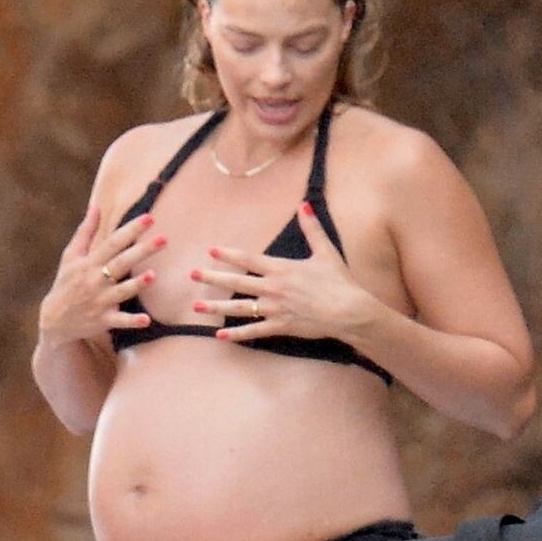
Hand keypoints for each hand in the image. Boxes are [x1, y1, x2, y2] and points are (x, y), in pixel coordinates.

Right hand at [37, 206, 166, 345]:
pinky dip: (132, 321)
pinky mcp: (104, 320)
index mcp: (89, 263)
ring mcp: (100, 301)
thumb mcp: (70, 257)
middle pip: (121, 263)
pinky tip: (146, 320)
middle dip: (142, 250)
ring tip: (153, 275)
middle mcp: (95, 280)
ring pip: (121, 291)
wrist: (54, 321)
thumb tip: (95, 206)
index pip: (113, 242)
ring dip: (136, 284)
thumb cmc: (66, 284)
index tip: (149, 218)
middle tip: (164, 239)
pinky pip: (120, 321)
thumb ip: (85, 232)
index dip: (131, 230)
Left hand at [193, 202, 377, 342]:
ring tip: (196, 307)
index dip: (228, 254)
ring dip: (216, 308)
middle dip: (211, 278)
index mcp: (281, 269)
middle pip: (236, 282)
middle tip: (191, 275)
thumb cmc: (339, 281)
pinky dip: (236, 334)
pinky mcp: (280, 326)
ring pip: (239, 308)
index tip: (210, 251)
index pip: (248, 259)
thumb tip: (304, 204)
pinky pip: (253, 331)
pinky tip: (220, 336)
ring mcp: (274, 309)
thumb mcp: (325, 251)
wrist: (350, 311)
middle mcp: (273, 288)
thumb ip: (311, 228)